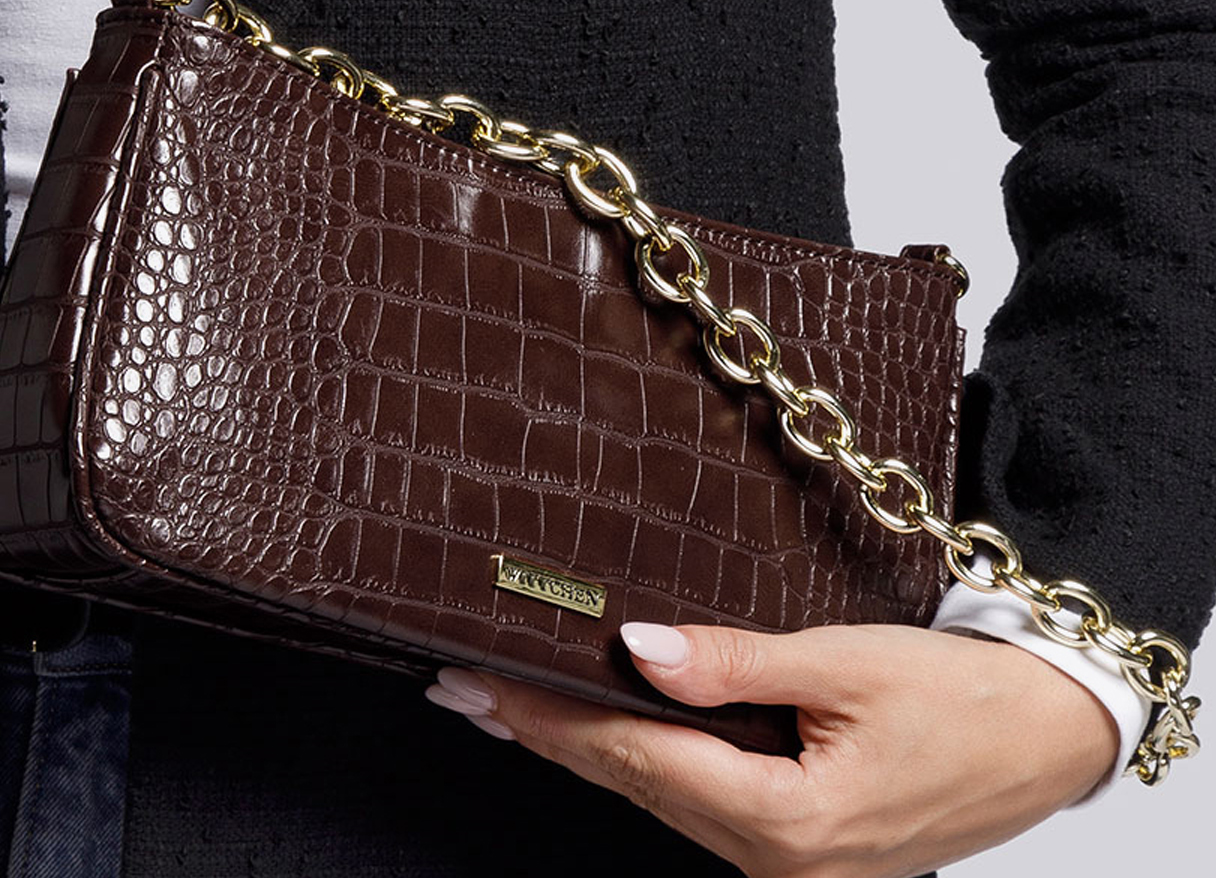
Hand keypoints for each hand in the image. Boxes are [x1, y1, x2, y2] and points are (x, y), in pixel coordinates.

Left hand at [424, 620, 1123, 875]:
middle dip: (547, 734)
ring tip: (508, 703)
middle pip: (638, 785)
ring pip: (664, 798)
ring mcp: (790, 864)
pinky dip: (645, 761)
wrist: (1048, 737)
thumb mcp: (847, 662)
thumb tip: (637, 650)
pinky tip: (606, 732)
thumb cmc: (964, 699)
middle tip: (459, 688)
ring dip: (588, 750)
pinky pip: (703, 802)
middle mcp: (779, 862)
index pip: (637, 758)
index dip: (550, 717)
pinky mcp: (803, 846)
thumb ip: (736, 662)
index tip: (477, 681)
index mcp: (787, 823)